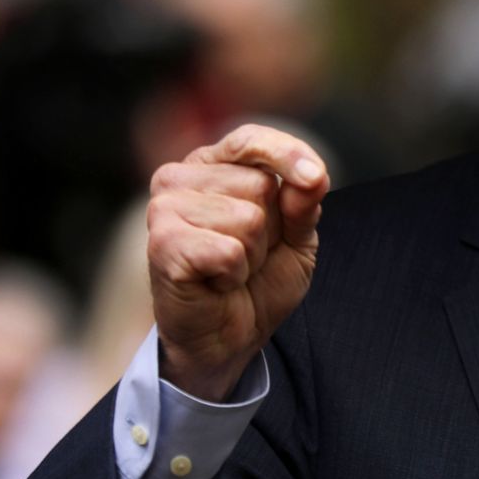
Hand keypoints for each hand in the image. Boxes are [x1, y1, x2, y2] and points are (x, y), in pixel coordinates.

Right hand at [147, 124, 328, 401]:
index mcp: (211, 165)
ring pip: (248, 219)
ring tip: (230, 270)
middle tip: (247, 255)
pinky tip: (215, 283)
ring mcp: (164, 208)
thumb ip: (303, 202)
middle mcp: (180, 178)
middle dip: (271, 229)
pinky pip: (229, 250)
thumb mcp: (296, 238)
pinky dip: (234, 274)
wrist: (229, 338)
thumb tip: (313, 175)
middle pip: (260, 184)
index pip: (251, 139)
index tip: (317, 179)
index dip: (288, 156)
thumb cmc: (257, 282)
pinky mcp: (161, 243)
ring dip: (252, 255)